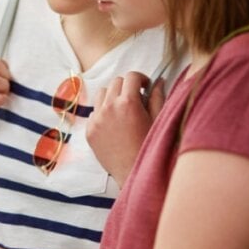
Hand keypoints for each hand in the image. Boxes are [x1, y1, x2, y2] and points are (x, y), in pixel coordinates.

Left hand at [86, 71, 162, 185]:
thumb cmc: (150, 147)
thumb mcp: (158, 120)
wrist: (134, 172)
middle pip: (116, 82)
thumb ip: (157, 97)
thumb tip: (158, 82)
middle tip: (136, 98)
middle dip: (127, 86)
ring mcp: (97, 120)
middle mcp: (109, 108)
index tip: (145, 86)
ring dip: (113, 96)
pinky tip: (114, 124)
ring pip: (102, 94)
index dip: (141, 79)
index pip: (131, 76)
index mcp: (128, 103)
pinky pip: (94, 112)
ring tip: (123, 109)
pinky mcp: (90, 131)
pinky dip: (103, 112)